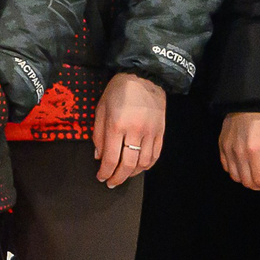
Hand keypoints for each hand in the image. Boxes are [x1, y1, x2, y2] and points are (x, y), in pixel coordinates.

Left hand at [91, 72, 167, 187]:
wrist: (144, 77)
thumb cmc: (118, 91)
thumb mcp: (100, 109)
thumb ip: (98, 134)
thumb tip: (99, 156)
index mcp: (117, 125)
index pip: (111, 158)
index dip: (105, 172)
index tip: (101, 177)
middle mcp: (135, 131)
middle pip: (128, 164)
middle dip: (118, 177)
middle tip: (111, 183)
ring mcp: (151, 132)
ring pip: (144, 163)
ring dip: (133, 173)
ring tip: (124, 175)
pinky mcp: (161, 132)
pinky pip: (156, 155)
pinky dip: (147, 165)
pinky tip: (139, 168)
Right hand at [219, 111, 259, 191]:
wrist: (247, 103)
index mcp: (255, 150)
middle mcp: (239, 153)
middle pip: (248, 182)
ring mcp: (228, 150)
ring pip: (236, 178)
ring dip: (248, 180)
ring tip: (257, 173)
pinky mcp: (222, 147)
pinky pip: (227, 168)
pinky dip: (237, 172)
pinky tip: (246, 166)